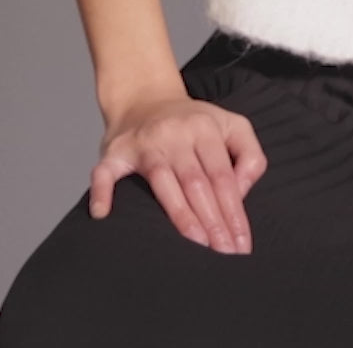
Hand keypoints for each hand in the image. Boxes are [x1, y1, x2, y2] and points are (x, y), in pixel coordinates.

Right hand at [89, 91, 268, 253]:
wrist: (145, 97)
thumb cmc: (193, 122)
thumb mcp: (232, 125)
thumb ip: (250, 155)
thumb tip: (241, 193)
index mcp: (206, 128)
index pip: (222, 177)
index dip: (234, 212)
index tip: (241, 245)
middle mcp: (175, 135)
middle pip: (197, 182)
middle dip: (213, 222)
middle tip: (224, 255)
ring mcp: (144, 143)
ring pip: (163, 182)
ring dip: (180, 216)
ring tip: (196, 246)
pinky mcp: (115, 151)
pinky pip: (104, 172)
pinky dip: (102, 191)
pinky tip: (102, 214)